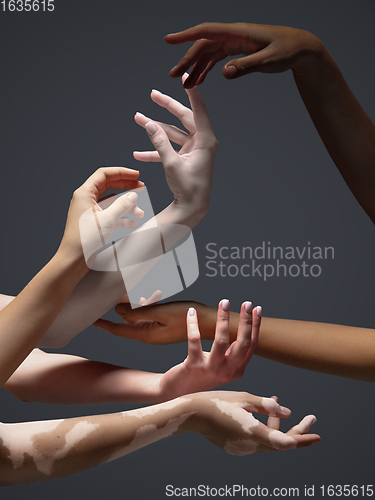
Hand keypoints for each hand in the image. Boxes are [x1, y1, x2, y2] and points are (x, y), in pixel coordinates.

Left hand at [59, 167, 143, 263]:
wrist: (74, 258)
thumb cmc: (84, 239)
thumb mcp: (107, 220)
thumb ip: (122, 205)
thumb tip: (133, 195)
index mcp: (84, 193)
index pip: (104, 175)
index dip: (121, 172)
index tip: (136, 175)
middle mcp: (86, 199)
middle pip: (109, 186)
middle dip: (126, 187)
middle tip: (141, 187)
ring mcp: (89, 210)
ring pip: (111, 201)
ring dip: (126, 205)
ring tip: (139, 212)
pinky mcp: (93, 221)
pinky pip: (110, 213)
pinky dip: (121, 216)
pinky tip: (132, 222)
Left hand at [93, 300, 216, 344]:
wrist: (210, 324)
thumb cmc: (188, 317)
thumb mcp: (161, 312)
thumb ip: (138, 312)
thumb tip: (118, 311)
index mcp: (146, 335)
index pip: (117, 330)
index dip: (102, 324)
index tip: (89, 318)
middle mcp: (148, 335)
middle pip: (126, 322)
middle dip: (119, 308)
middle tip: (115, 293)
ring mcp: (156, 331)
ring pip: (137, 317)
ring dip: (135, 305)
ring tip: (136, 292)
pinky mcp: (163, 326)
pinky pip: (148, 316)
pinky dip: (147, 306)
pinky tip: (153, 296)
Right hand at [134, 75, 217, 224]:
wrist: (192, 208)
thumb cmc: (189, 188)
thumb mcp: (171, 164)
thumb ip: (159, 142)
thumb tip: (149, 124)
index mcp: (205, 141)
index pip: (199, 110)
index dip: (192, 93)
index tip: (186, 78)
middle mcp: (201, 142)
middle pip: (183, 118)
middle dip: (166, 107)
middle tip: (153, 94)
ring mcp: (193, 150)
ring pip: (172, 133)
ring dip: (155, 129)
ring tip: (137, 119)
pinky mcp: (185, 158)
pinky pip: (169, 149)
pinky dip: (155, 150)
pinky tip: (139, 153)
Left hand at [159, 300, 259, 399]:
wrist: (177, 393)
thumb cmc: (201, 375)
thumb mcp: (222, 366)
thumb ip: (233, 354)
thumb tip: (243, 330)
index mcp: (237, 371)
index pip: (251, 346)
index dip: (255, 326)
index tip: (257, 309)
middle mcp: (226, 372)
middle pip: (242, 344)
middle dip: (246, 321)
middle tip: (247, 304)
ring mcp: (210, 370)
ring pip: (221, 341)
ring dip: (223, 319)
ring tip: (224, 303)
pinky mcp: (193, 366)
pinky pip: (194, 341)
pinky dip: (193, 324)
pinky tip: (192, 312)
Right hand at [165, 22, 321, 87]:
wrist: (302, 48)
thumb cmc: (288, 50)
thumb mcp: (268, 60)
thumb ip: (246, 66)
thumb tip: (224, 72)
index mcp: (238, 33)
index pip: (207, 31)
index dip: (186, 35)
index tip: (169, 40)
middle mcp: (233, 35)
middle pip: (203, 45)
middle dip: (187, 60)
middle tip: (173, 76)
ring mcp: (235, 43)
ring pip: (208, 53)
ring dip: (196, 68)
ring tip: (185, 84)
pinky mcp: (238, 51)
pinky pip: (218, 58)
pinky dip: (207, 69)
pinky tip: (200, 80)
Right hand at [189, 391, 320, 453]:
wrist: (191, 414)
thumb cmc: (217, 401)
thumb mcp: (244, 398)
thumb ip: (267, 405)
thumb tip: (287, 411)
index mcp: (253, 433)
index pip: (285, 443)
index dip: (303, 439)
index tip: (317, 435)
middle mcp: (249, 446)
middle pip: (280, 443)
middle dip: (297, 431)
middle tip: (311, 418)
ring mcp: (241, 449)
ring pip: (267, 441)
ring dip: (277, 426)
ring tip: (277, 403)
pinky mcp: (235, 448)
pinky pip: (256, 440)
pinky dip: (263, 428)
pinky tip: (261, 413)